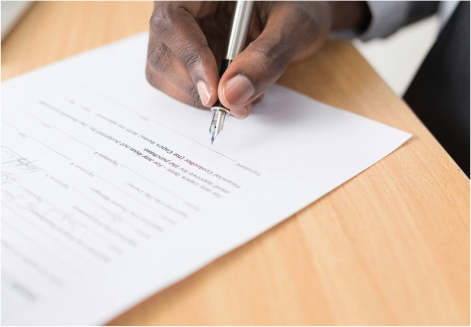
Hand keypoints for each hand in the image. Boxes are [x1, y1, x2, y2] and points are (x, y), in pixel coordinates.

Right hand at [146, 1, 368, 118]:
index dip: (190, 60)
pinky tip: (233, 91)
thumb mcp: (295, 25)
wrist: (299, 14)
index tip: (214, 94)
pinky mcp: (187, 54)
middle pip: (162, 52)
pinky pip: (179, 82)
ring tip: (241, 96)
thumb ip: (267, 57)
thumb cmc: (300, 7)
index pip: (173, 21)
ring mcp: (183, 33)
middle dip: (195, 87)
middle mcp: (185, 7)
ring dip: (198, 97)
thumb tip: (232, 96)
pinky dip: (204, 98)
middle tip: (233, 106)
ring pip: (164, 72)